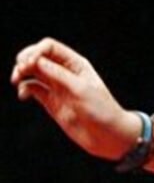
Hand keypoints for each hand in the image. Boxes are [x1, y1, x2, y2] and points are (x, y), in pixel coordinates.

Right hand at [11, 38, 139, 160]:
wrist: (107, 135)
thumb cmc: (101, 110)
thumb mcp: (80, 89)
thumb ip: (58, 75)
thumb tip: (35, 61)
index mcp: (76, 64)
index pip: (50, 47)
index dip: (36, 51)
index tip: (29, 64)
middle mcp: (65, 72)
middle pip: (38, 56)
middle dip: (24, 60)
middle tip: (20, 71)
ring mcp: (57, 87)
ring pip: (32, 72)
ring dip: (21, 73)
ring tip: (17, 81)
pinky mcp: (51, 101)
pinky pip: (32, 88)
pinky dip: (24, 88)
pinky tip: (23, 95)